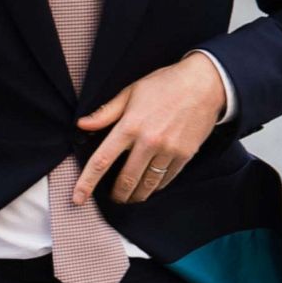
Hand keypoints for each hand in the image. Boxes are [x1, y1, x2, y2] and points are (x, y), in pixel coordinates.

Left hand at [71, 53, 225, 205]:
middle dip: (117, 195)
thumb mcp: (130, 92)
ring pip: (147, 184)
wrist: (203, 84)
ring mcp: (168, 150)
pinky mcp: (185, 155)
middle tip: (112, 198)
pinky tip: (150, 186)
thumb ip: (105, 113)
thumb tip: (81, 125)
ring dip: (136, 196)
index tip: (78, 198)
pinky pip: (166, 179)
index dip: (87, 182)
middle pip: (126, 180)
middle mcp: (148, 141)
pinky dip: (155, 187)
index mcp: (130, 125)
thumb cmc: (163, 85)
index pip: (102, 160)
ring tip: (130, 198)